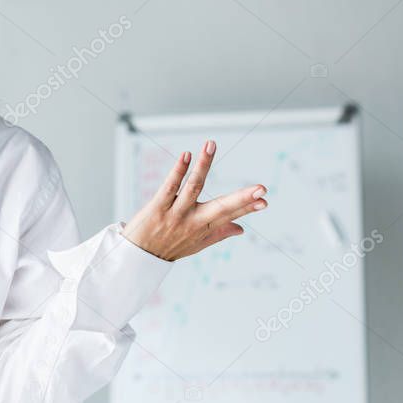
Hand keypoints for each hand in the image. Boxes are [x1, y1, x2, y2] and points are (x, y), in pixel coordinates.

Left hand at [120, 139, 267, 261]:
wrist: (137, 258)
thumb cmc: (169, 247)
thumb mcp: (196, 245)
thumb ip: (219, 234)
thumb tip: (241, 229)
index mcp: (205, 229)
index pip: (231, 214)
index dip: (248, 207)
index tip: (265, 199)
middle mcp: (193, 221)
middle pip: (221, 207)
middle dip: (242, 198)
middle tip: (261, 188)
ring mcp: (175, 213)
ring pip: (193, 187)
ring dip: (204, 165)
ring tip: (211, 145)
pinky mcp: (157, 207)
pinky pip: (169, 187)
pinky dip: (178, 170)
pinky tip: (186, 155)